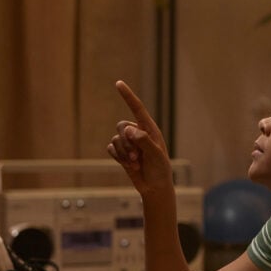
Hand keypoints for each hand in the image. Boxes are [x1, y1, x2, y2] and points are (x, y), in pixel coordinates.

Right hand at [107, 81, 172, 195]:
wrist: (154, 187)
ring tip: (135, 164)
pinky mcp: (121, 153)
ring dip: (123, 153)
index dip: (127, 96)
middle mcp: (138, 132)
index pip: (137, 108)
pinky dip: (117, 157)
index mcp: (149, 129)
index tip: (118, 83)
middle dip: (126, 143)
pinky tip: (127, 165)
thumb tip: (129, 129)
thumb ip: (144, 141)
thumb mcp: (155, 155)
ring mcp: (129, 143)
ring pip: (115, 139)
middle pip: (121, 126)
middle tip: (135, 158)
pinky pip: (111, 148)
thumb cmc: (160, 170)